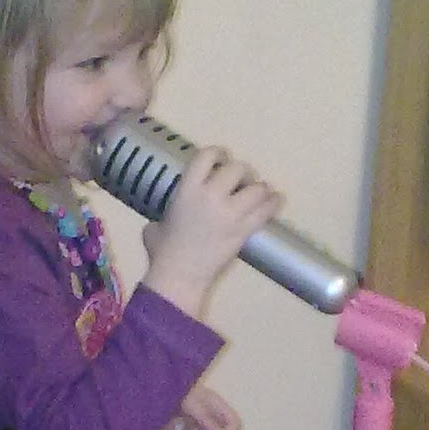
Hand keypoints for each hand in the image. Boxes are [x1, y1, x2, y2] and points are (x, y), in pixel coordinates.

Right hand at [142, 147, 282, 317]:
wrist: (180, 276)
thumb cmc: (164, 253)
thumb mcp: (154, 227)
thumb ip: (164, 217)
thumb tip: (160, 224)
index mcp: (188, 189)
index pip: (207, 156)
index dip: (218, 153)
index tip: (222, 158)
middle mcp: (211, 195)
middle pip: (237, 168)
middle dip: (241, 173)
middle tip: (240, 182)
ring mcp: (230, 213)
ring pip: (257, 187)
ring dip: (258, 188)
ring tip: (256, 193)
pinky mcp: (243, 230)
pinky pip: (266, 209)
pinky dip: (272, 202)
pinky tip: (274, 200)